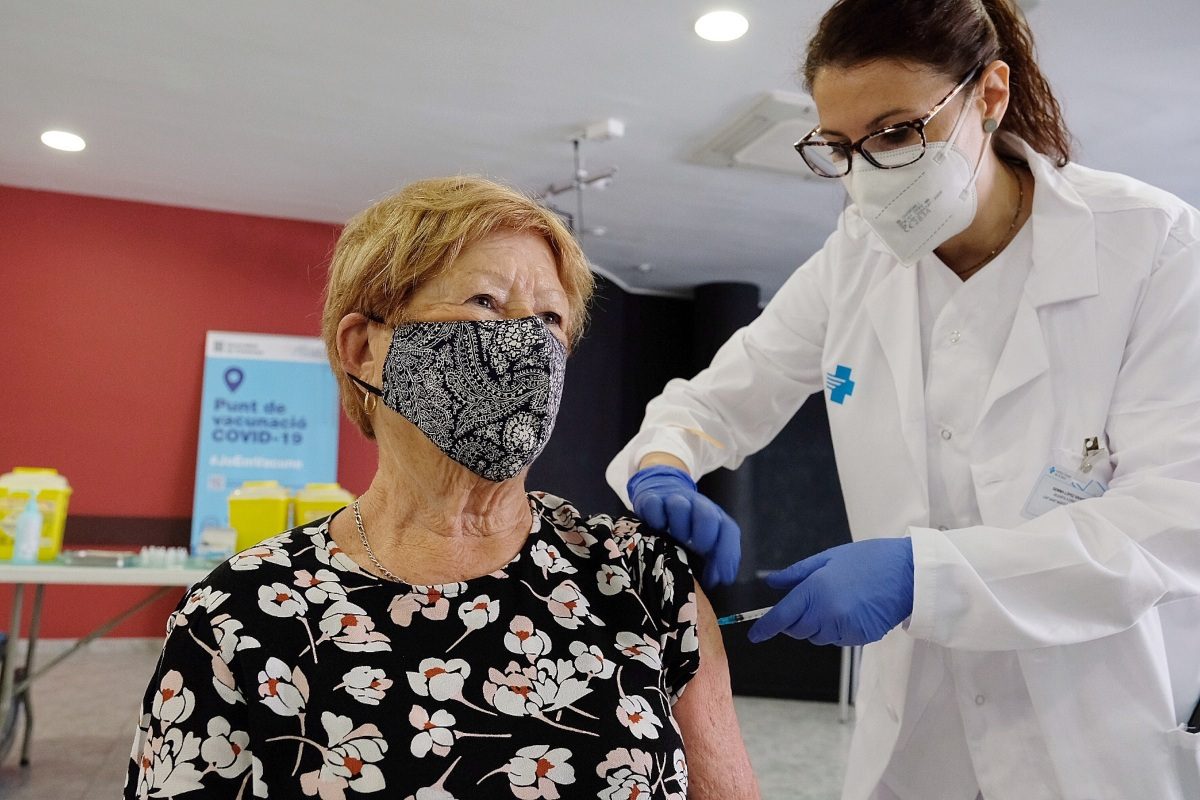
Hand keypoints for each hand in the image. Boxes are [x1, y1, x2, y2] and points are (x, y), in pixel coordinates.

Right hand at [627, 465, 740, 586]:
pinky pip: (654, 505)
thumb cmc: (687, 523)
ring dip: (679, 527)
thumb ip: (714, 562)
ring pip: (679, 507)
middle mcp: (697, 505)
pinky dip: (656, 518)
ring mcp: (674, 500)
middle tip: (697, 549)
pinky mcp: (652, 499)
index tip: (723, 576)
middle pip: (707, 515)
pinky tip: (657, 528)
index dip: (728, 554)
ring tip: (674, 539)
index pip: (728, 530)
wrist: (664, 491)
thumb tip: (716, 580)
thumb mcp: (704, 541)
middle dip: (704, 535)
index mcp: (714, 517)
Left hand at [748, 538, 913, 645]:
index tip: (755, 635)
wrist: (908, 573)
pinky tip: (851, 610)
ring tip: (836, 600)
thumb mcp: (827, 558)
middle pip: (797, 630)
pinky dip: (836, 629)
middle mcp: (827, 615)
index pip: (782, 618)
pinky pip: (837, 639)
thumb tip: (772, 583)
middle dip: (795, 620)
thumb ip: (796, 574)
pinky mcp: (859, 639)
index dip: (765, 628)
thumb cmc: (868, 560)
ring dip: (817, 625)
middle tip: (811, 599)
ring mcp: (844, 629)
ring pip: (816, 636)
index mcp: (815, 592)